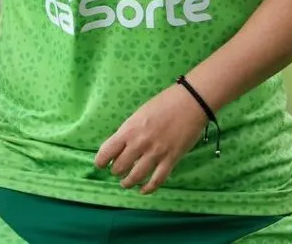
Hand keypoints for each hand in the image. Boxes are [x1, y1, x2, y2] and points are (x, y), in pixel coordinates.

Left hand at [94, 83, 209, 194]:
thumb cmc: (164, 102)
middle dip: (116, 171)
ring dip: (128, 182)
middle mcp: (140, 144)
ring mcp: (156, 153)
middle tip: (118, 169)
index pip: (107, 152)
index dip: (101, 161)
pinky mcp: (171, 160)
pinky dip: (147, 188)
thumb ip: (130, 130)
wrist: (190, 102)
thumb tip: (122, 146)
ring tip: (126, 183)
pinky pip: (156, 181)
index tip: (101, 164)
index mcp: (129, 129)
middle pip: (119, 167)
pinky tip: (143, 189)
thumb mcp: (140, 113)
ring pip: (135, 177)